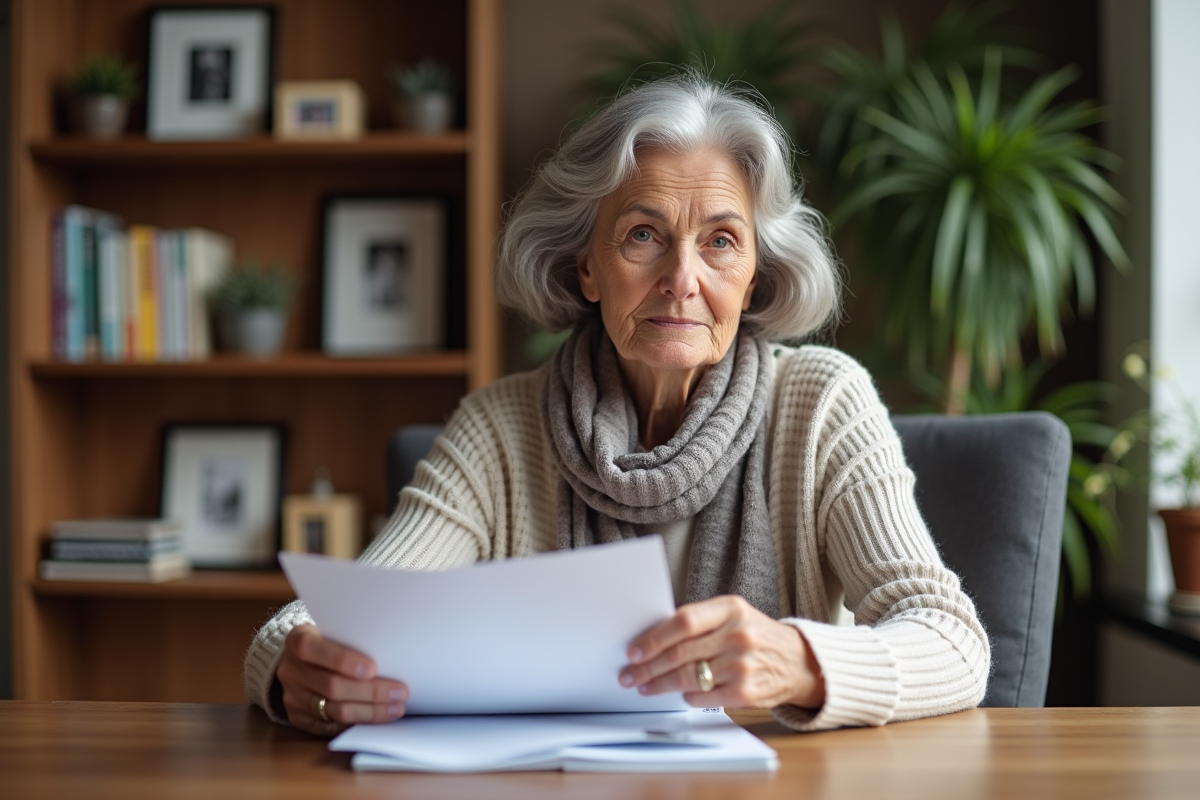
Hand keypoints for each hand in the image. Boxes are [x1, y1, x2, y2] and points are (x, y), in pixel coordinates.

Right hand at [276, 624, 408, 736]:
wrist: (299, 661)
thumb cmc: (328, 642)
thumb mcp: (334, 632)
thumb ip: (352, 641)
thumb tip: (391, 659)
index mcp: (297, 640)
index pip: (314, 650)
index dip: (343, 660)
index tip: (373, 668)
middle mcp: (291, 670)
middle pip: (331, 686)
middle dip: (370, 691)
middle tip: (399, 692)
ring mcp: (292, 696)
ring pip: (335, 710)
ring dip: (370, 711)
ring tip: (396, 708)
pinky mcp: (299, 718)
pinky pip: (332, 725)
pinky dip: (359, 722)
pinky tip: (379, 717)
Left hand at [618, 595, 824, 708]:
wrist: (798, 661)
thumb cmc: (755, 635)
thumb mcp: (733, 615)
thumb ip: (699, 621)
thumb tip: (652, 637)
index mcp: (731, 609)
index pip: (684, 621)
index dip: (654, 638)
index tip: (634, 651)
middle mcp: (738, 635)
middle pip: (680, 653)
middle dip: (648, 666)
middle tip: (629, 674)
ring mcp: (742, 665)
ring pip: (687, 677)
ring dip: (659, 684)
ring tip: (645, 685)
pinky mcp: (745, 692)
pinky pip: (702, 697)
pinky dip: (686, 696)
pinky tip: (679, 693)